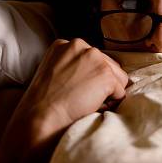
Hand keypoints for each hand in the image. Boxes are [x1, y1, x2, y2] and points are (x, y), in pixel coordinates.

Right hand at [0, 38, 127, 162]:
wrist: (41, 118)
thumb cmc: (45, 103)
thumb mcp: (54, 72)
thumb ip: (74, 65)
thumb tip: (96, 74)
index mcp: (66, 44)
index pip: (94, 59)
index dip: (89, 78)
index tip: (74, 89)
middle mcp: (82, 46)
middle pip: (109, 66)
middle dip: (100, 84)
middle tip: (79, 97)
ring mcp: (95, 58)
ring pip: (118, 78)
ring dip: (107, 93)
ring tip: (85, 101)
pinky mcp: (106, 74)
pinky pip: (120, 92)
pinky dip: (111, 103)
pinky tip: (91, 105)